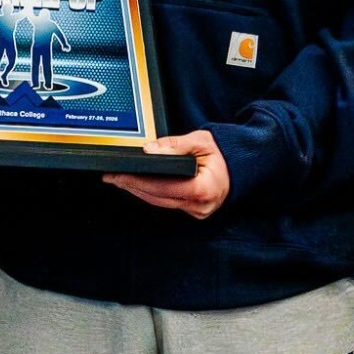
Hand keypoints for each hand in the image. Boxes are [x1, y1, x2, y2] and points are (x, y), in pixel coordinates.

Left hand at [102, 129, 229, 218]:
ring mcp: (197, 212)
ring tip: (120, 180)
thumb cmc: (224, 154)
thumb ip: (174, 145)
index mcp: (204, 189)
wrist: (241, 166)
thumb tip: (150, 150)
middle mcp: (201, 206)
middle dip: (132, 186)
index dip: (139, 182)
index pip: (164, 188)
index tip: (120, 175)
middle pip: (158, 198)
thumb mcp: (201, 141)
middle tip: (112, 177)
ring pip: (160, 203)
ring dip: (139, 191)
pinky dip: (152, 194)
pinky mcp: (194, 212)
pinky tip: (138, 186)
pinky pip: (168, 203)